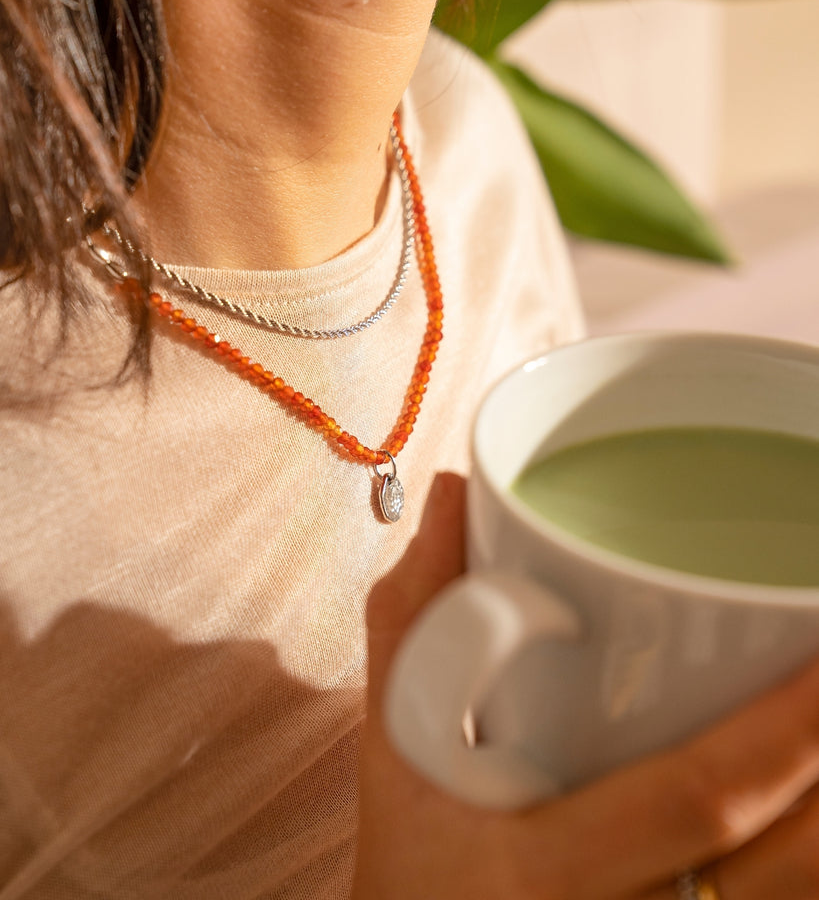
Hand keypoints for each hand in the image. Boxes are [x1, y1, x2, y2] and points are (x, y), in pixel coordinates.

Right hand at [352, 473, 818, 898]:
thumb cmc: (408, 871)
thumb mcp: (397, 744)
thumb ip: (418, 618)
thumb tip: (458, 497)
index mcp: (547, 872)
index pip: (700, 794)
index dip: (788, 727)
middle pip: (790, 867)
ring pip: (796, 899)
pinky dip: (803, 859)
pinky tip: (801, 803)